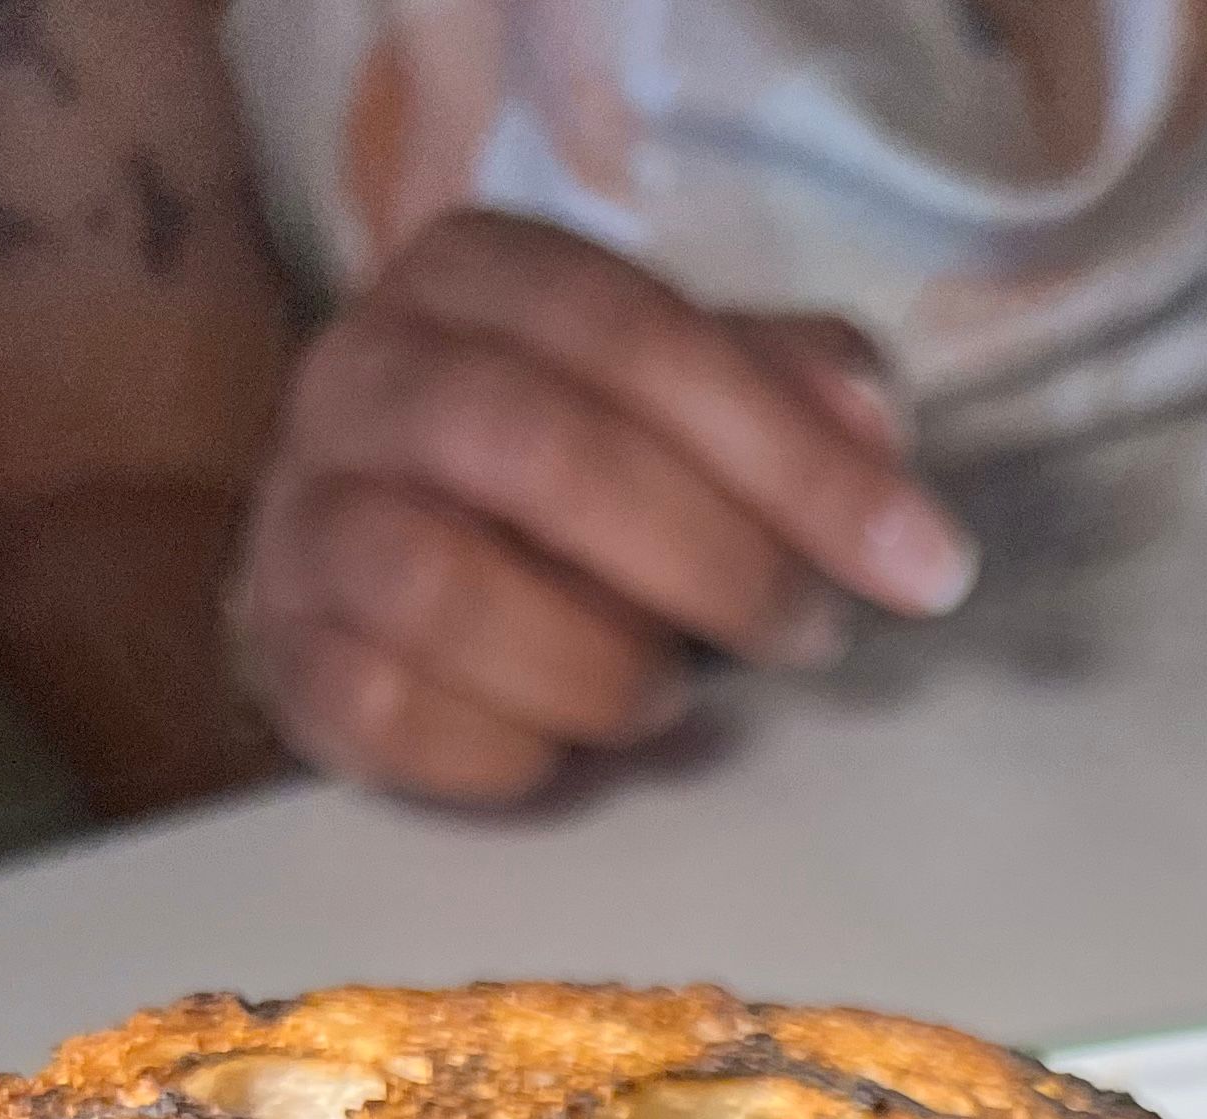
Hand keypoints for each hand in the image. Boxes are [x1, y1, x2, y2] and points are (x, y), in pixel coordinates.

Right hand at [229, 213, 978, 804]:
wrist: (378, 569)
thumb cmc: (575, 484)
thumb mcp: (690, 402)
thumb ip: (787, 390)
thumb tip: (874, 421)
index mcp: (477, 277)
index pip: (632, 335)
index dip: (790, 456)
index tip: (922, 566)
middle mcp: (364, 373)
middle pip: (532, 446)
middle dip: (707, 559)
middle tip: (809, 638)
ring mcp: (304, 515)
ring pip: (435, 583)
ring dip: (594, 663)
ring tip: (670, 698)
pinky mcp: (285, 654)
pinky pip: (384, 710)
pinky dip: (503, 751)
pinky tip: (564, 753)